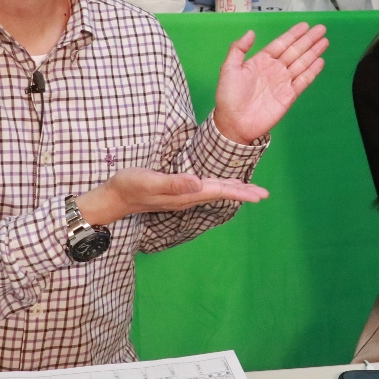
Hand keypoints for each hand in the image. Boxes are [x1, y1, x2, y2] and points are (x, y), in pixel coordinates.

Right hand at [76, 167, 268, 225]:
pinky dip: (220, 188)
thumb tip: (198, 183)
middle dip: (244, 194)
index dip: (240, 192)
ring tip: (252, 191)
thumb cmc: (129, 185)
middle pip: (221, 194)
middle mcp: (188, 197)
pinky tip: (225, 186)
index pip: (219, 192)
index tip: (259, 195)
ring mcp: (184, 197)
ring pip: (215, 193)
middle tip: (265, 194)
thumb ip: (173, 182)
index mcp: (185, 194)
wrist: (114, 197)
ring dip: (234, 191)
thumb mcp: (149, 181)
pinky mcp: (179, 193)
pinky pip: (206, 191)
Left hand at [213, 22, 327, 143]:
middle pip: (295, 51)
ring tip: (325, 41)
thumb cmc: (229, 96)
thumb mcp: (229, 69)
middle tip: (321, 29)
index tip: (305, 25)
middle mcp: (275, 69)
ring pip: (302, 63)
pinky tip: (320, 61)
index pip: (281, 44)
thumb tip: (251, 32)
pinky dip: (312, 71)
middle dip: (308, 40)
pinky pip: (303, 81)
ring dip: (313, 52)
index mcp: (261, 61)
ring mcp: (283, 82)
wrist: (234, 123)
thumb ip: (238, 49)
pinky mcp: (289, 95)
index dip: (293, 35)